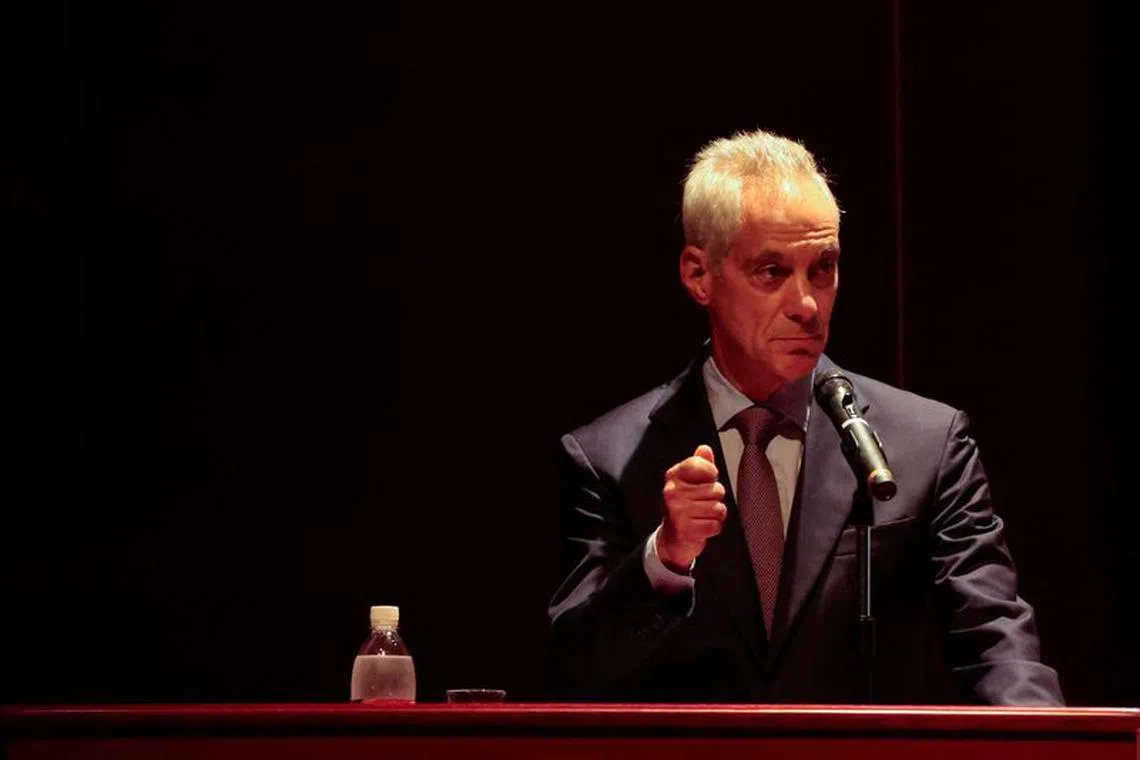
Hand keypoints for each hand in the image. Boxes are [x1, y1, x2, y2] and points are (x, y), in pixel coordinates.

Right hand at [657, 444, 726, 571]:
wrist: (671, 539)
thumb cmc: (684, 508)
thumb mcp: (690, 483)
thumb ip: (699, 465)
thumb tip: (705, 449)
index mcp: (674, 477)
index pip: (701, 465)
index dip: (711, 475)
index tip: (706, 482)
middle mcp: (672, 492)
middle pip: (716, 490)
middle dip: (715, 500)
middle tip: (701, 506)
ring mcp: (677, 511)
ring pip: (718, 508)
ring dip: (716, 516)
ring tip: (702, 517)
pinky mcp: (685, 530)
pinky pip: (716, 525)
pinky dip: (713, 529)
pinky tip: (701, 528)